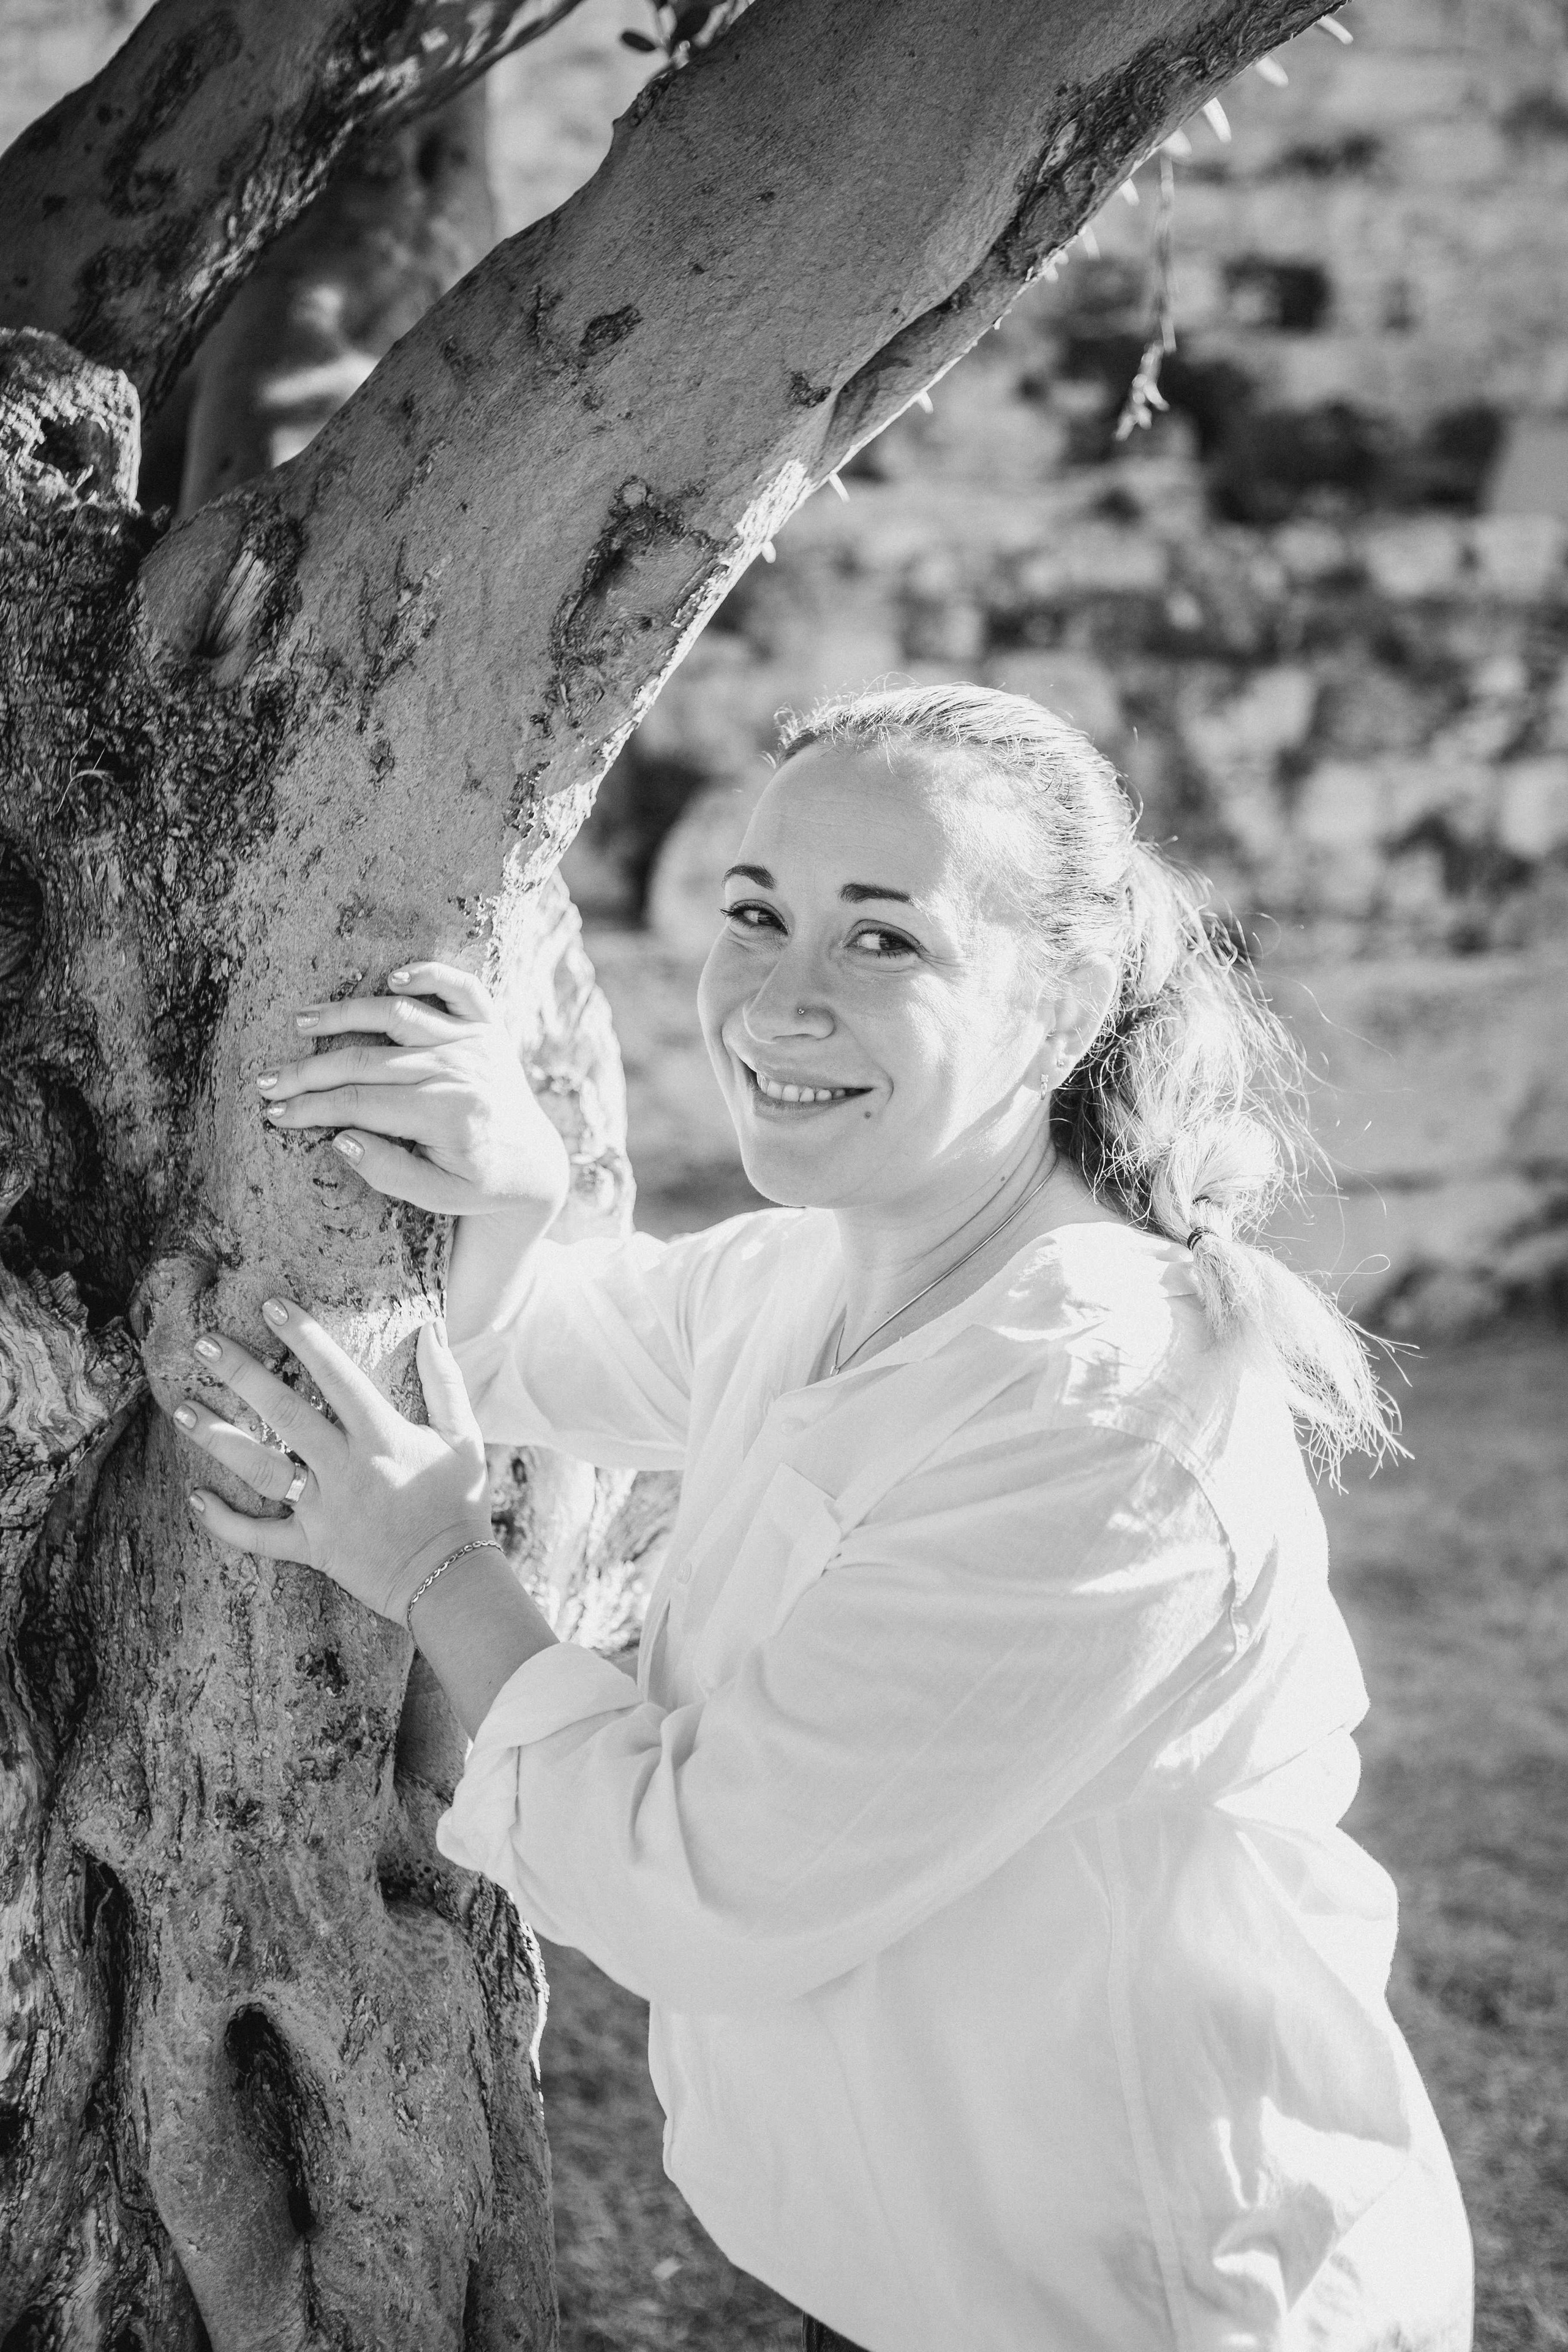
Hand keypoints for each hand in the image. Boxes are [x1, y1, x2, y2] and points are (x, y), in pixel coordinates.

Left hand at [174, 1297, 492, 1623]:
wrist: (450, 1579)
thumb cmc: (459, 1502)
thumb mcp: (463, 1437)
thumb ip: (446, 1382)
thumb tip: (433, 1329)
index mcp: (383, 1437)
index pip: (338, 1376)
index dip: (305, 1338)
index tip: (272, 1306)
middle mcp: (346, 1469)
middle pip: (286, 1414)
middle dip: (242, 1376)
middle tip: (202, 1344)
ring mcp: (324, 1511)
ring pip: (261, 1470)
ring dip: (219, 1440)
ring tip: (181, 1410)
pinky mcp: (313, 1548)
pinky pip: (260, 1538)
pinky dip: (225, 1522)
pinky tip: (195, 1497)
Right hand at [255, 961, 569, 1216]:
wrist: (535, 1165)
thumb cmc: (479, 1183)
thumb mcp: (437, 1196)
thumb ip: (388, 1172)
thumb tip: (341, 1137)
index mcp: (447, 1115)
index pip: (360, 1103)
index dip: (310, 1107)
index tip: (273, 1113)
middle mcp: (460, 1071)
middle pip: (366, 1062)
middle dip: (308, 1071)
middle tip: (266, 1080)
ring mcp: (475, 1043)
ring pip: (398, 1015)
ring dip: (346, 1014)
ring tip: (302, 1021)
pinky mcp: (488, 1026)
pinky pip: (461, 987)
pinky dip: (429, 975)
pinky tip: (392, 976)